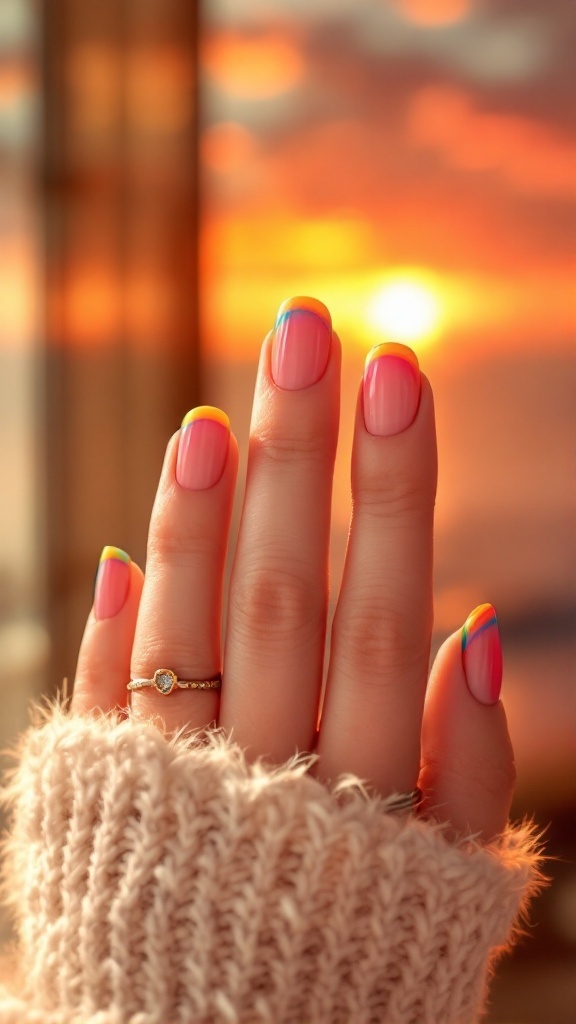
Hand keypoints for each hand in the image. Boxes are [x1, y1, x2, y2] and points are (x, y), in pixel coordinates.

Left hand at [71, 296, 514, 842]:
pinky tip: (123, 546)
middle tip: (308, 331)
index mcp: (365, 796)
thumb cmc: (352, 967)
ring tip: (215, 412)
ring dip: (197, 520)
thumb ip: (465, 773)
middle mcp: (265, 781)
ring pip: (188, 634)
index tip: (394, 370)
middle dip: (299, 459)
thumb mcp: (442, 894)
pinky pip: (100, 706)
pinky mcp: (102, 809)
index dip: (390, 488)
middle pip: (284, 592)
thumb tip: (473, 636)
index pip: (382, 608)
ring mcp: (174, 793)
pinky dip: (113, 628)